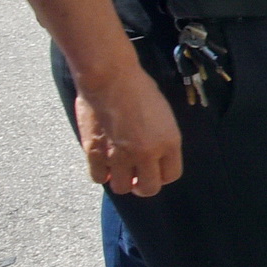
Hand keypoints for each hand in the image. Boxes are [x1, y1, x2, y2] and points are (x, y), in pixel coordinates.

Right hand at [72, 61, 181, 197]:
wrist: (110, 78)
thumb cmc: (139, 88)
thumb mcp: (164, 114)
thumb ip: (161, 138)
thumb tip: (155, 155)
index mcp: (168, 142)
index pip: (171, 175)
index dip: (163, 176)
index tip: (155, 172)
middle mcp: (146, 153)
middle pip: (149, 189)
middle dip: (144, 186)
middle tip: (138, 179)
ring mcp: (119, 156)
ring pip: (122, 188)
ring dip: (122, 182)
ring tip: (120, 172)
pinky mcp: (95, 153)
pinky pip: (99, 178)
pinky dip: (102, 175)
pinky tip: (104, 165)